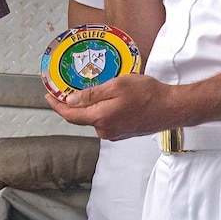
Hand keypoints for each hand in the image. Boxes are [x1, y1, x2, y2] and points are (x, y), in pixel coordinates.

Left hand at [46, 72, 183, 140]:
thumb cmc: (148, 94)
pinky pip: (105, 120)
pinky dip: (102, 110)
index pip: (70, 115)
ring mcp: (114, 133)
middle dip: (72, 104)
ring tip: (94, 89)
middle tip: (66, 89)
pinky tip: (109, 99)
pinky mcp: (123, 132)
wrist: (171, 107)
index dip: (56, 105)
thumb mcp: (116, 86)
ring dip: (90, 106)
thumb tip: (71, 100)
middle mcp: (105, 130)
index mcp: (101, 118)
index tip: (49, 96)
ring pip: (94, 118)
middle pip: (81, 117)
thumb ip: (91, 94)